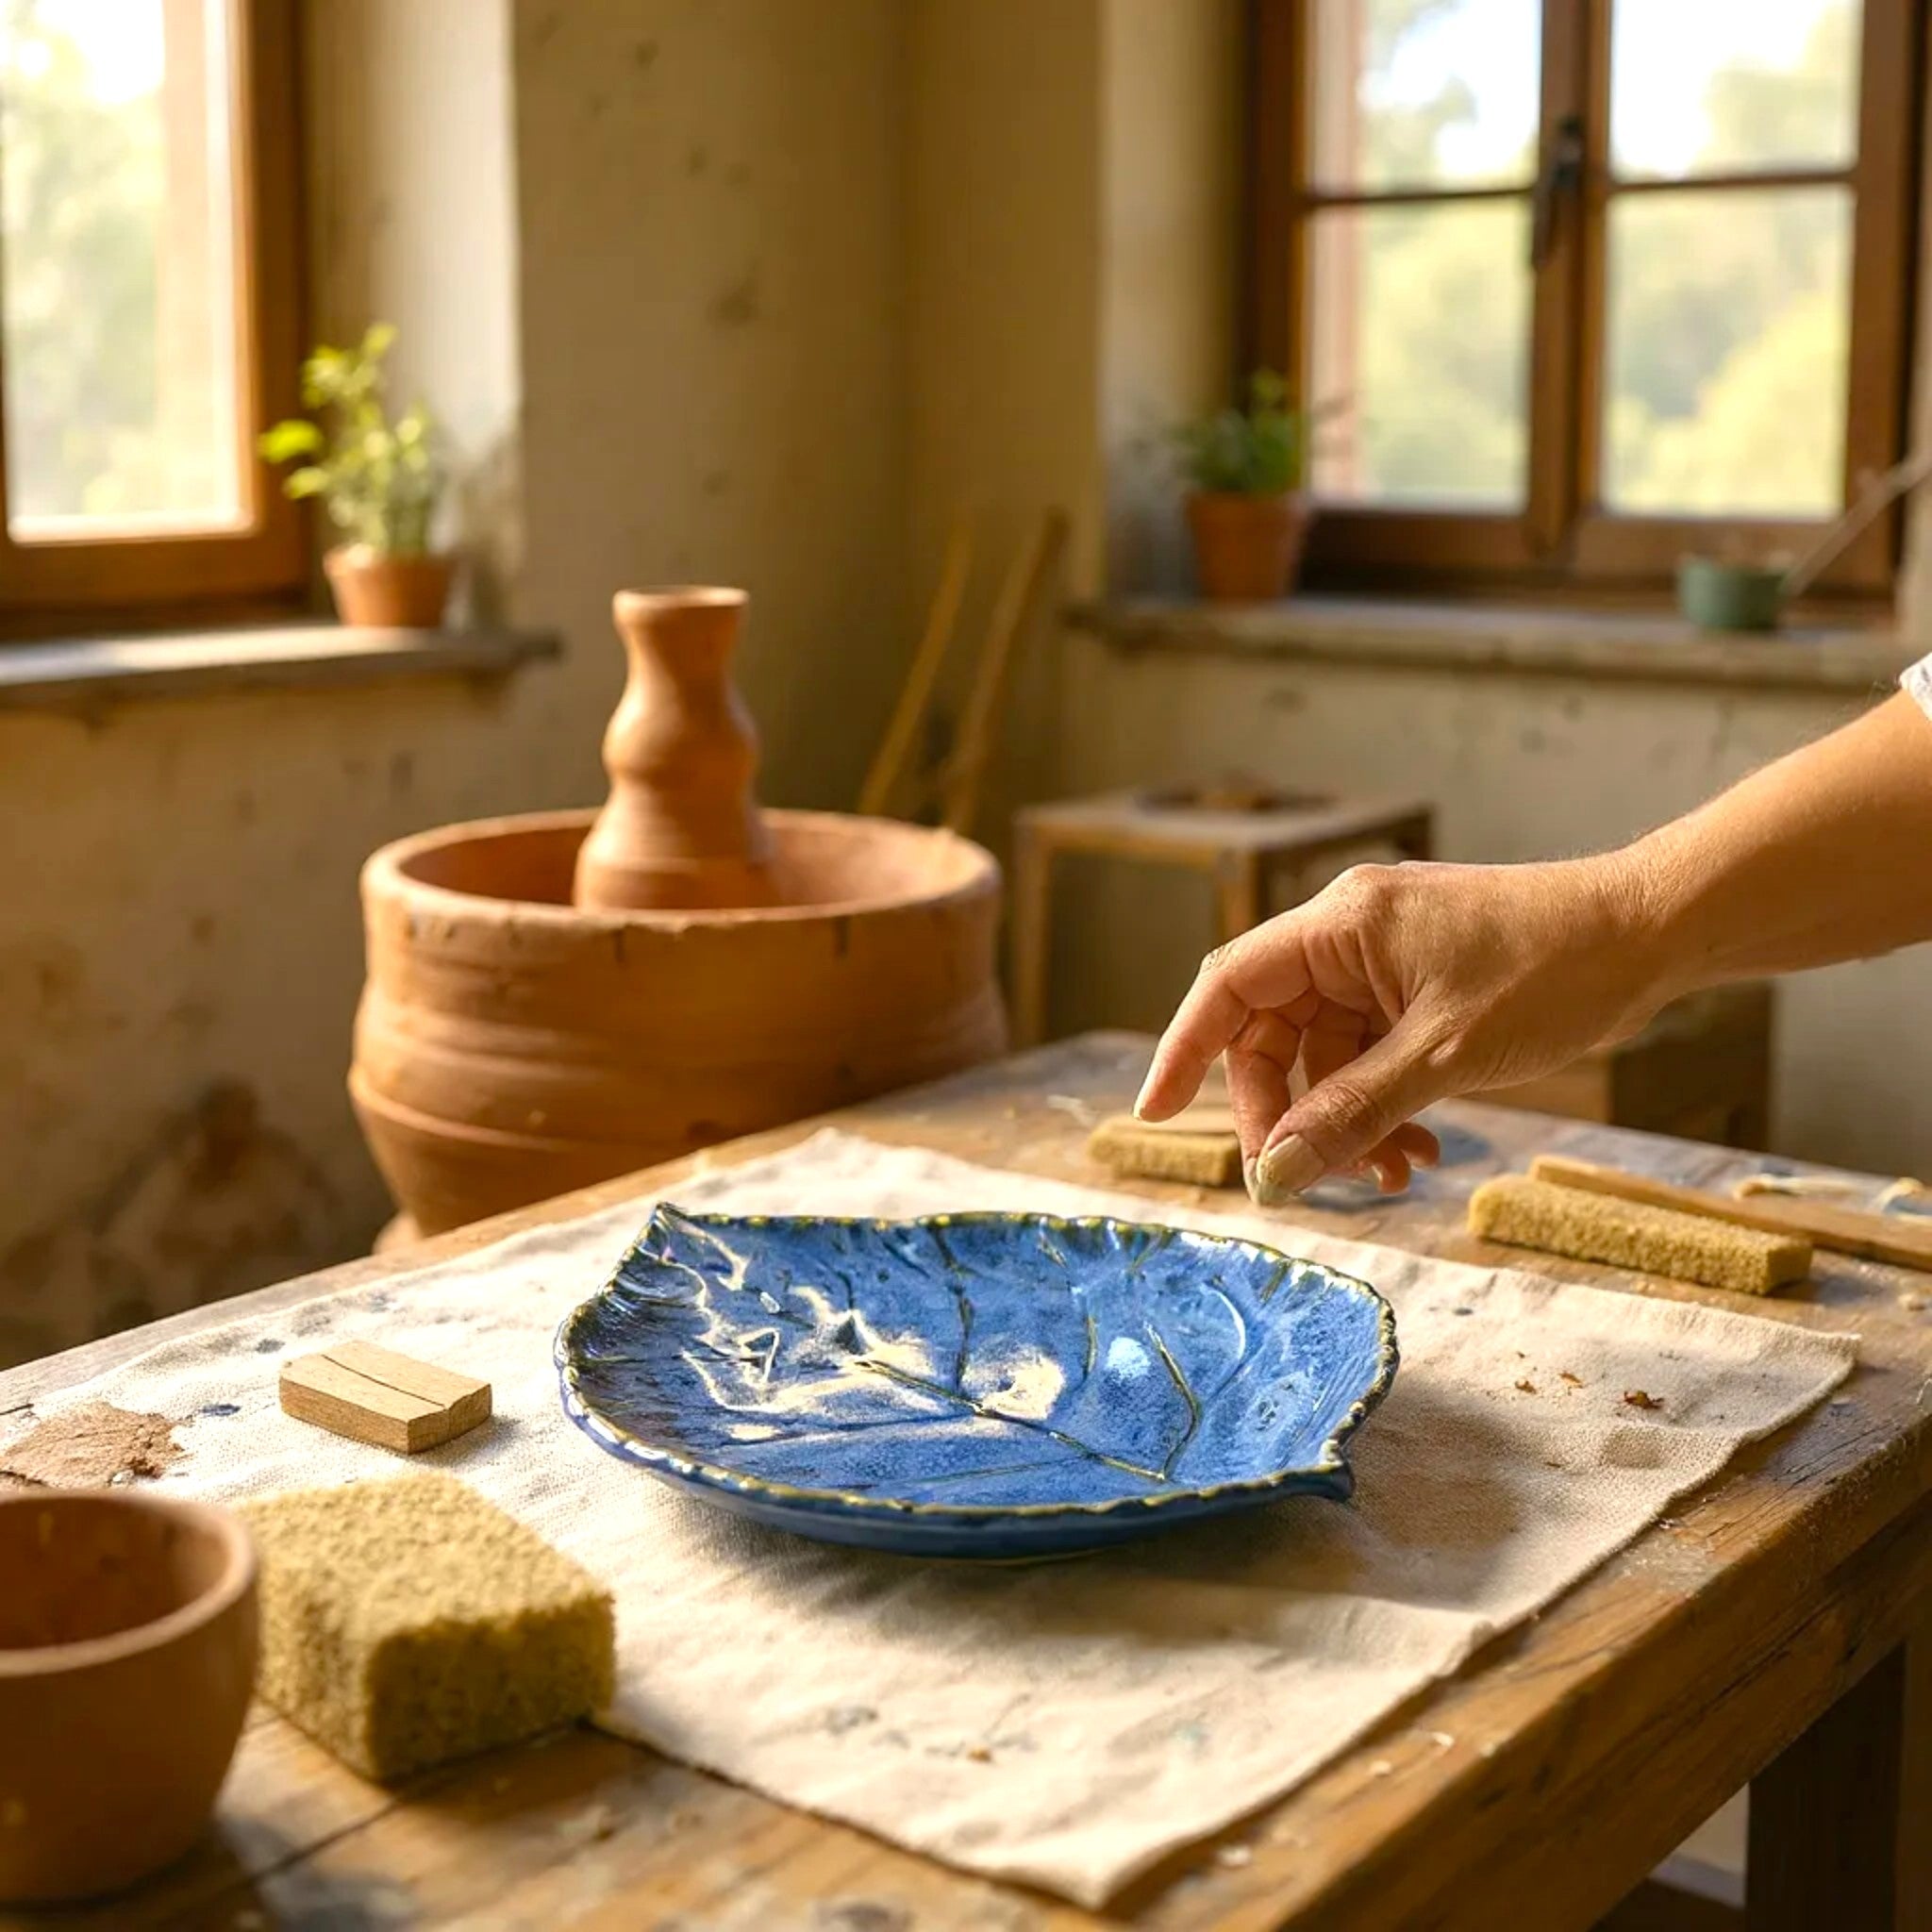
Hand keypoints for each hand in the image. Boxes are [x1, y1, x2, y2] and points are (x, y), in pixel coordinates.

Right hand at [1134, 856, 1665, 1199]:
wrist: (1653, 933)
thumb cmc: (1555, 970)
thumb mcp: (1444, 1055)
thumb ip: (1349, 1113)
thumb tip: (1273, 1172)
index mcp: (1339, 924)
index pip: (1228, 986)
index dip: (1184, 1051)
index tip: (1154, 1114)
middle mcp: (1347, 936)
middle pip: (1271, 1033)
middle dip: (1284, 1110)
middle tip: (1309, 1174)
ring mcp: (1383, 963)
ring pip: (1322, 1056)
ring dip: (1341, 1120)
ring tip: (1393, 1172)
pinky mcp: (1417, 991)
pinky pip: (1368, 1057)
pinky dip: (1380, 1106)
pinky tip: (1417, 1149)